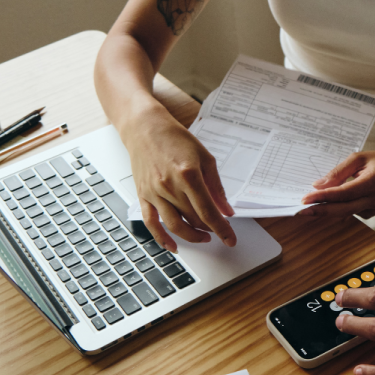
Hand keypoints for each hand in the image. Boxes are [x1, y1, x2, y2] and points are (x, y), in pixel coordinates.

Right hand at [122, 113, 235, 251]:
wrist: (145, 128)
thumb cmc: (175, 139)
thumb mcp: (205, 158)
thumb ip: (216, 187)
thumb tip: (226, 210)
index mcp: (189, 175)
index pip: (208, 211)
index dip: (222, 229)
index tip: (231, 240)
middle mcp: (170, 186)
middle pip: (193, 219)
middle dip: (209, 229)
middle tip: (219, 231)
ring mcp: (154, 192)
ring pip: (175, 225)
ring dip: (191, 236)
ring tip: (203, 237)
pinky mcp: (143, 195)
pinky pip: (151, 223)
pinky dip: (161, 238)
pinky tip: (173, 246)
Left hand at [299, 150, 374, 218]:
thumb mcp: (359, 158)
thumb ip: (339, 172)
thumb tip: (319, 185)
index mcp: (372, 183)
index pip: (343, 194)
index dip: (323, 197)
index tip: (305, 199)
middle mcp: (373, 199)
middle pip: (342, 210)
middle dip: (319, 211)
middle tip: (299, 210)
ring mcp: (373, 209)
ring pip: (344, 213)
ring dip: (325, 210)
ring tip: (307, 206)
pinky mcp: (370, 213)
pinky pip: (349, 212)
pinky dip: (336, 208)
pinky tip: (326, 203)